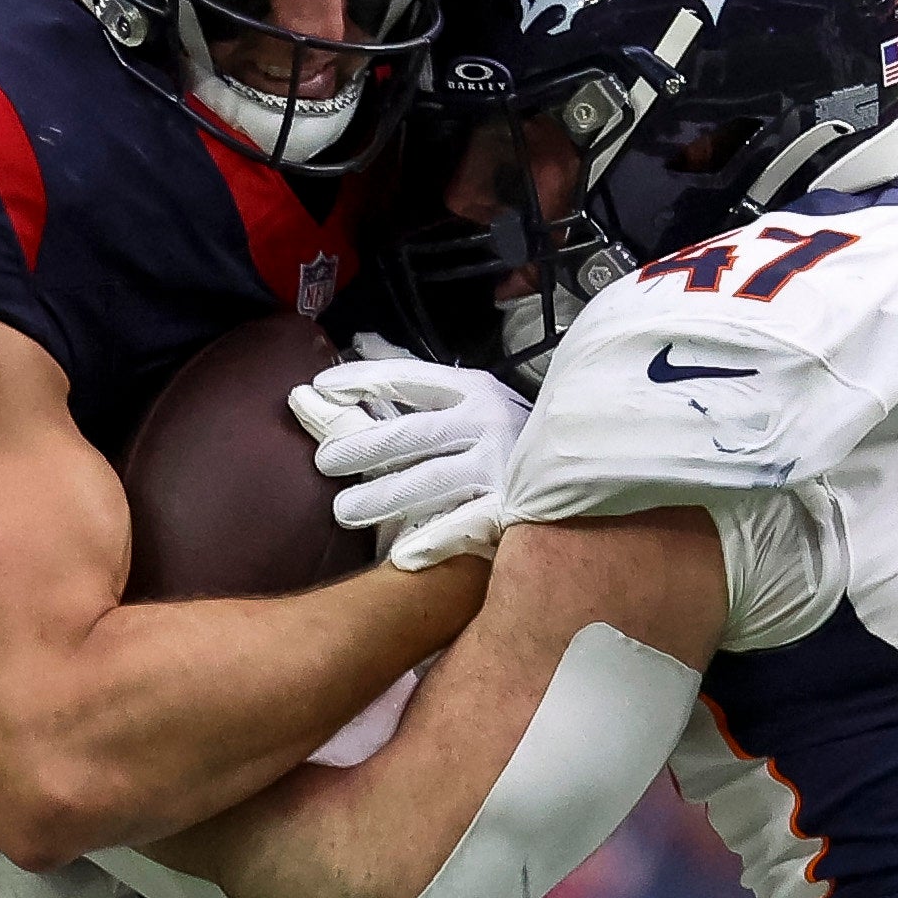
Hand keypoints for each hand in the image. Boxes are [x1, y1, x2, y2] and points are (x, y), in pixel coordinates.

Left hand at [288, 352, 530, 572]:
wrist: (576, 466)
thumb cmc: (503, 435)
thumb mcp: (468, 398)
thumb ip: (415, 382)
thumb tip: (360, 343)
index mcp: (471, 390)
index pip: (407, 379)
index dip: (362, 381)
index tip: (321, 387)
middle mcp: (486, 422)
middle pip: (412, 433)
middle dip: (362, 447)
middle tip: (324, 462)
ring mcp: (500, 466)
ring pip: (431, 480)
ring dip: (382, 496)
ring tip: (343, 511)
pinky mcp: (511, 509)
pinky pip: (465, 526)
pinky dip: (433, 539)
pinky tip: (400, 554)